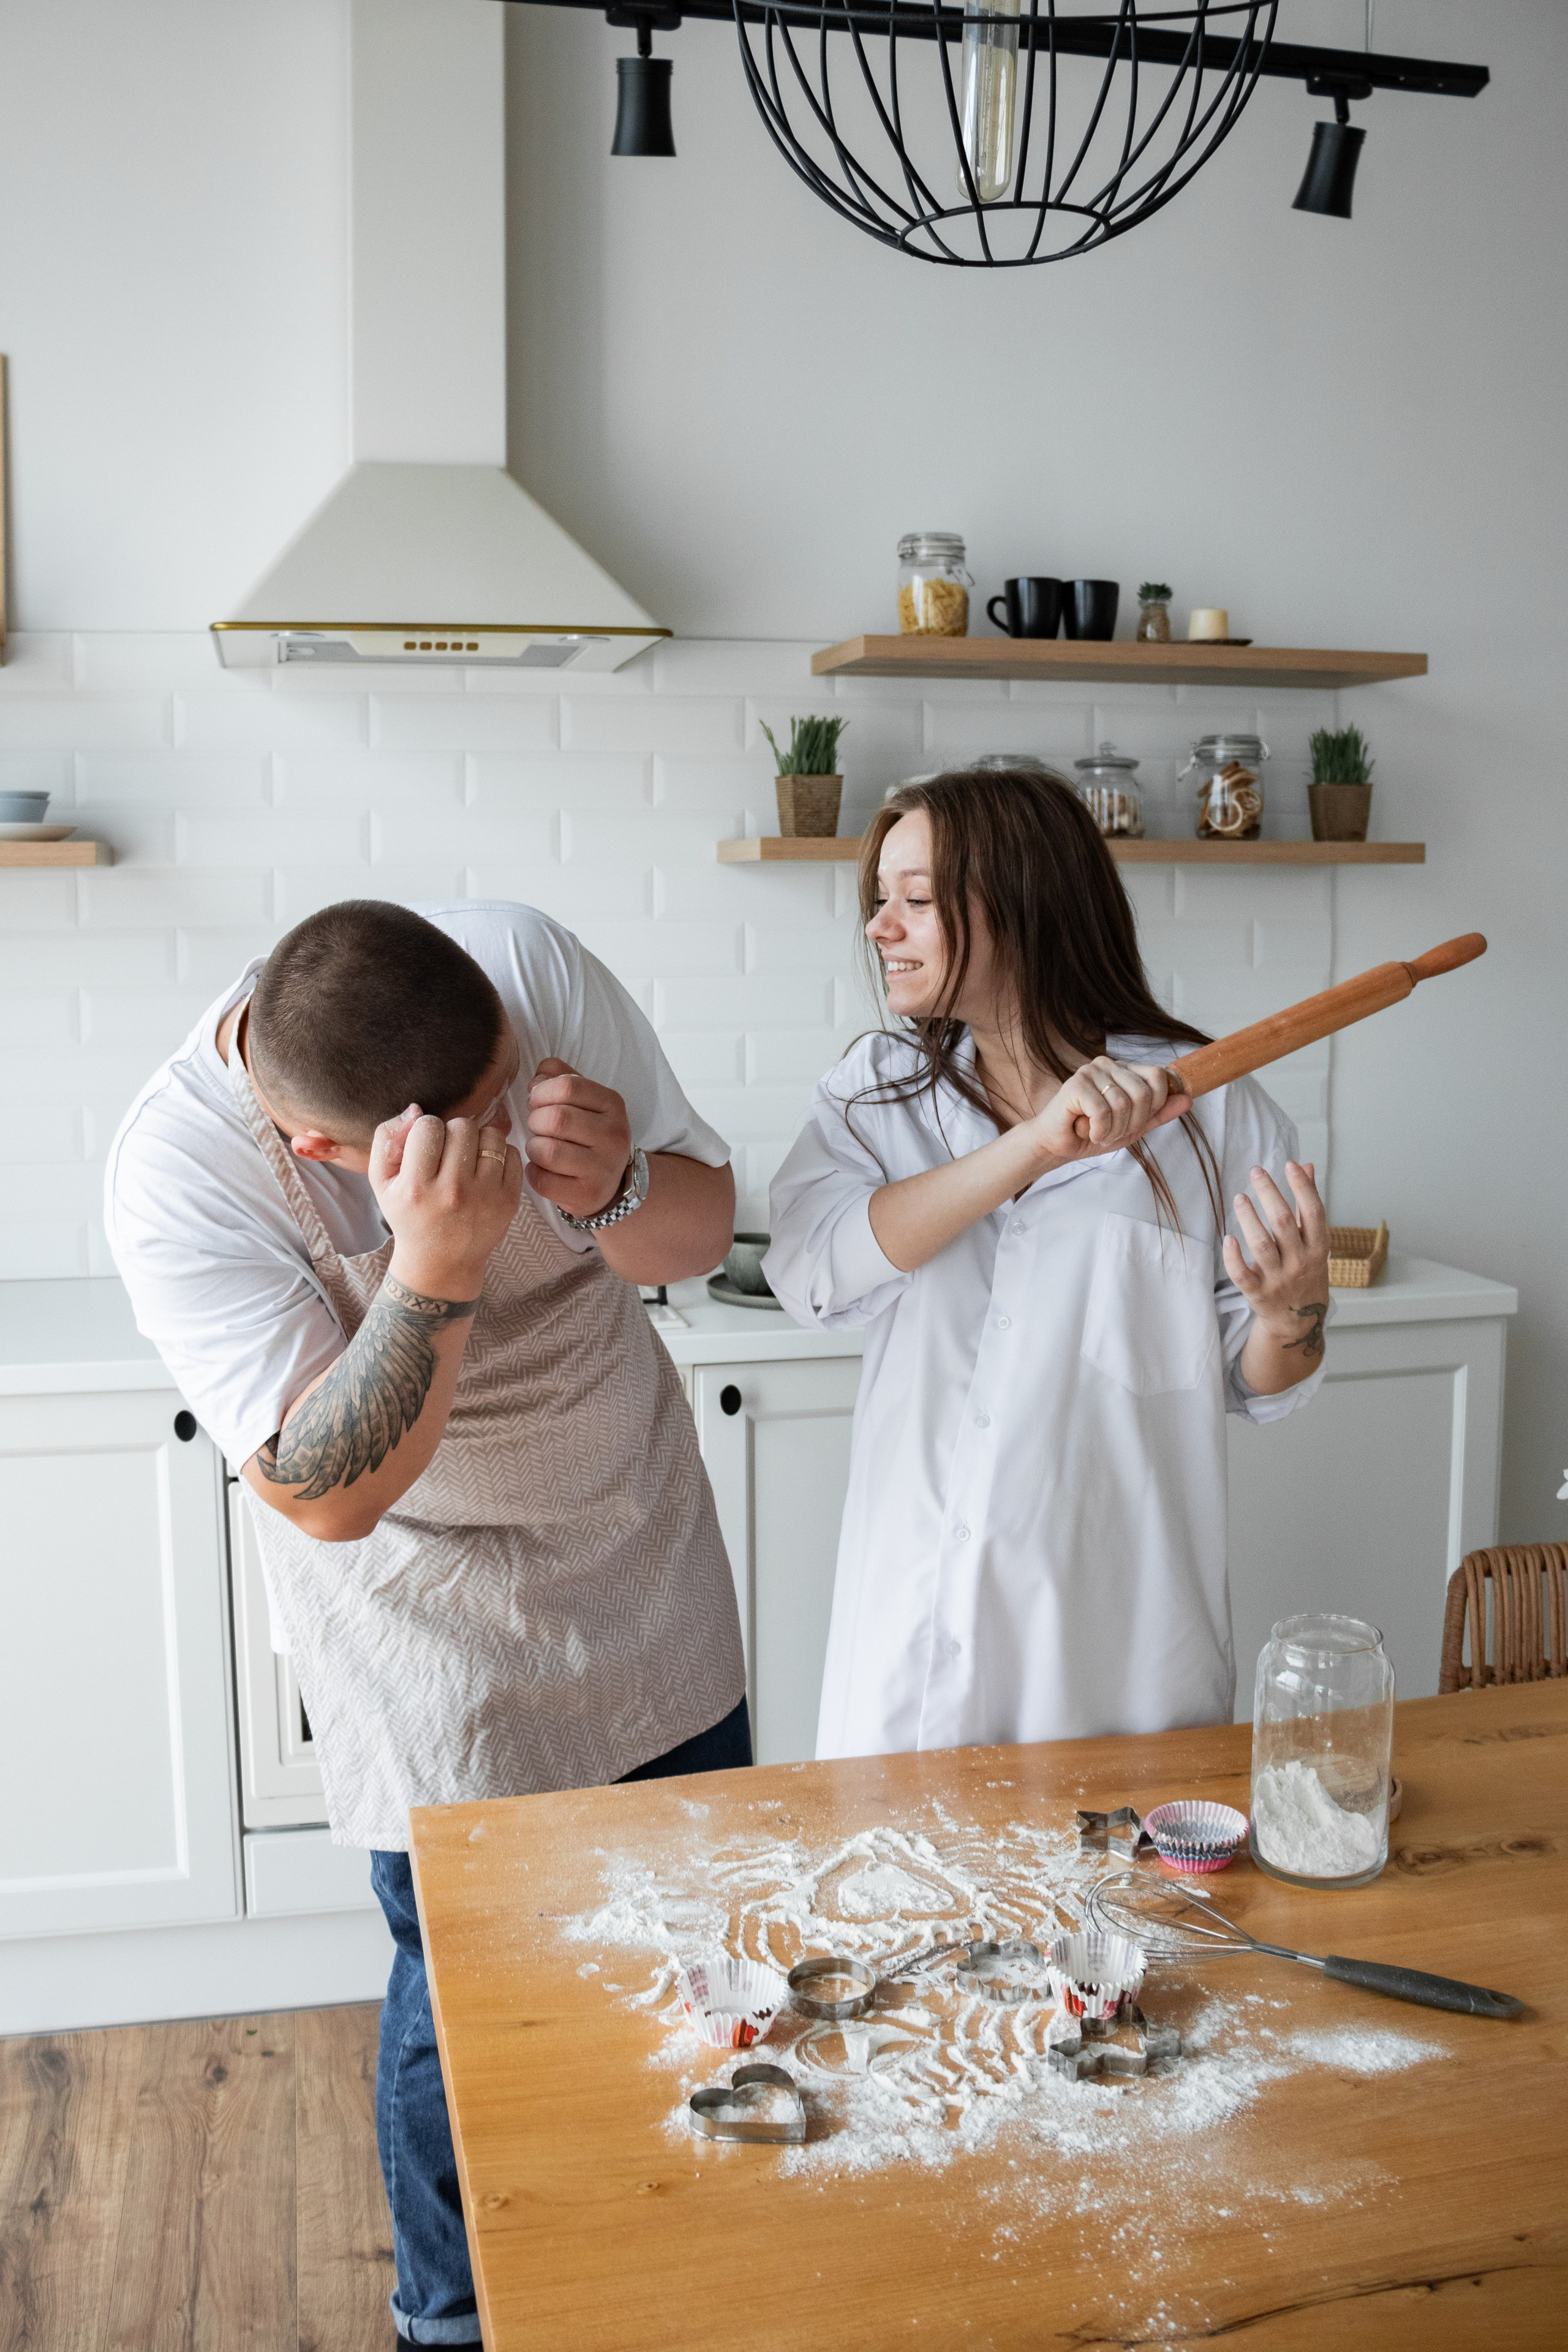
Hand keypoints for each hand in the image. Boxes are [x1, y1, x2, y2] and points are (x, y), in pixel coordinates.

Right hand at [368, 1103, 522, 1294]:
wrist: (441, 1262)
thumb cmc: (408, 1215)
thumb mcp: (381, 1181)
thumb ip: (387, 1138)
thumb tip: (416, 1110)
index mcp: (417, 1186)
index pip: (429, 1126)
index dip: (426, 1131)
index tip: (426, 1148)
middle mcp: (453, 1191)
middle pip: (462, 1126)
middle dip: (453, 1132)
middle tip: (447, 1152)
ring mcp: (485, 1197)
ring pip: (491, 1135)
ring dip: (478, 1140)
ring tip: (467, 1157)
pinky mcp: (509, 1201)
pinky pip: (511, 1153)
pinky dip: (499, 1154)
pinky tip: (484, 1169)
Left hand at [525, 1058, 632, 1219]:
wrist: (612, 1182)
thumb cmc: (589, 1133)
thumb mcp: (584, 1099)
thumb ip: (561, 1078)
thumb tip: (537, 1078)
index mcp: (612, 1104)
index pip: (568, 1086)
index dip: (542, 1092)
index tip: (537, 1101)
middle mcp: (614, 1135)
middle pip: (557, 1118)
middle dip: (535, 1120)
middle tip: (537, 1126)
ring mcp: (603, 1168)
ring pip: (548, 1151)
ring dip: (534, 1147)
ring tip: (540, 1147)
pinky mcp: (588, 1194)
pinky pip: (543, 1181)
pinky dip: (533, 1173)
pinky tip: (541, 1168)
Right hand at [1027, 1056, 1190, 1168]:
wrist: (1057, 1145)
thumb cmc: (1093, 1133)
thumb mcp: (1134, 1127)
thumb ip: (1159, 1113)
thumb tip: (1188, 1099)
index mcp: (1125, 1070)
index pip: (1158, 1076)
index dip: (1154, 1105)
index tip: (1134, 1122)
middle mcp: (1109, 1064)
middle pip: (1143, 1092)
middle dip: (1132, 1123)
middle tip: (1114, 1133)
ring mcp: (1091, 1071)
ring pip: (1123, 1104)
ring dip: (1114, 1130)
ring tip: (1100, 1133)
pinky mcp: (1076, 1084)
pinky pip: (1102, 1110)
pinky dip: (1100, 1130)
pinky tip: (1089, 1133)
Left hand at [1225, 1162, 1329, 1358]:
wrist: (1298, 1321)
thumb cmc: (1305, 1271)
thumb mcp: (1314, 1241)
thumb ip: (1307, 1204)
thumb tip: (1305, 1166)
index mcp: (1318, 1247)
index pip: (1313, 1212)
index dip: (1302, 1187)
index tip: (1289, 1165)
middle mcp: (1300, 1262)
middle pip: (1283, 1223)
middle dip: (1269, 1194)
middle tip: (1256, 1171)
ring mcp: (1278, 1279)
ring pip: (1261, 1245)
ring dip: (1248, 1219)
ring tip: (1239, 1197)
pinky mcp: (1257, 1293)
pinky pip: (1242, 1274)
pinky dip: (1233, 1257)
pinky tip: (1227, 1238)